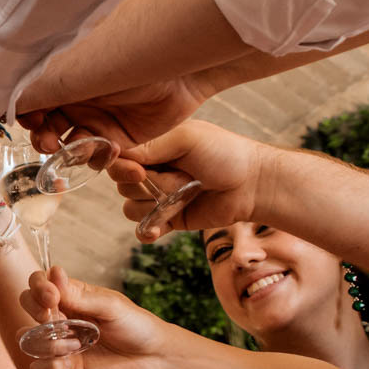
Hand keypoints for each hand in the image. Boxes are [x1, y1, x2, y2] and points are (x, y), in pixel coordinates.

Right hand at [19, 75, 211, 151]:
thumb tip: (2, 107)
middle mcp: (78, 95)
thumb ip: (30, 93)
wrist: (174, 65)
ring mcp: (100, 115)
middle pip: (47, 126)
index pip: (31, 100)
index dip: (25, 116)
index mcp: (60, 74)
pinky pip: (100, 154)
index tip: (26, 122)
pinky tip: (108, 147)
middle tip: (49, 143)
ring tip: (76, 148)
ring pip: (72, 144)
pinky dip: (98, 156)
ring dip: (69, 150)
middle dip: (44, 138)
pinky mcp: (122, 134)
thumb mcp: (63, 73)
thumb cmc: (114, 56)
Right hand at [20, 266, 185, 368]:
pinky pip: (41, 368)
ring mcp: (61, 342)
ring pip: (29, 338)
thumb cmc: (136, 325)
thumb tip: (54, 273)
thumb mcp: (111, 306)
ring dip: (44, 342)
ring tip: (72, 346)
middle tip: (54, 318)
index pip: (40, 283)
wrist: (155, 357)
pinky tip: (66, 365)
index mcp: (71, 296)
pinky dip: (48, 367)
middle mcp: (62, 317)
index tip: (51, 296)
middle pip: (27, 304)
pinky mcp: (66, 368)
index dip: (38, 287)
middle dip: (34, 310)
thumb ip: (80, 295)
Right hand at [108, 120, 274, 238]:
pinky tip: (160, 227)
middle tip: (178, 180)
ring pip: (130, 208)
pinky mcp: (168, 219)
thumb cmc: (224, 153)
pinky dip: (148, 230)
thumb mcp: (185, 138)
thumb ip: (150, 145)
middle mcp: (152, 170)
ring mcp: (159, 196)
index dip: (122, 167)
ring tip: (182, 198)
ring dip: (152, 207)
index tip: (140, 171)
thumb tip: (116, 152)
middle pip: (121, 184)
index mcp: (153, 145)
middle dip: (145, 186)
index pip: (118, 157)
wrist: (253, 185)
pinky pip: (142, 229)